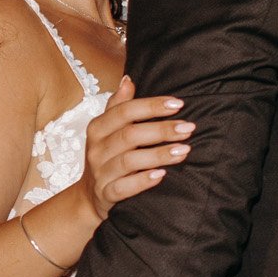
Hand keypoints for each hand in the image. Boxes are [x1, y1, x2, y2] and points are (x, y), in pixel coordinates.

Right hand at [79, 77, 190, 221]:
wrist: (89, 196)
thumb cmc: (106, 156)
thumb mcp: (107, 130)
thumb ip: (118, 106)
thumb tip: (128, 79)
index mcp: (97, 128)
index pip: (124, 111)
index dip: (152, 106)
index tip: (178, 104)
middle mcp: (96, 149)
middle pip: (129, 135)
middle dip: (161, 130)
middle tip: (188, 128)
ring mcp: (100, 173)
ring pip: (129, 161)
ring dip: (159, 155)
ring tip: (184, 150)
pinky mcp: (105, 194)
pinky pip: (123, 188)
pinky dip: (142, 181)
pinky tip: (162, 175)